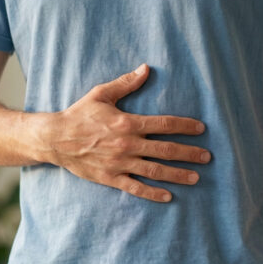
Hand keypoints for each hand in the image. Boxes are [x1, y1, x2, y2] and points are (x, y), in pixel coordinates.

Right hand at [40, 63, 211, 202]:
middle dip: (189, 154)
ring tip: (196, 178)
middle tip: (207, 157)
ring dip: (178, 175)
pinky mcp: (111, 178)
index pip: (164, 124)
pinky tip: (168, 195)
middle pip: (166, 150)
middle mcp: (127, 144)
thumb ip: (126, 83)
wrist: (55, 139)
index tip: (201, 129)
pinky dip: (153, 193)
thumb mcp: (101, 94)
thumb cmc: (78, 114)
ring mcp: (120, 163)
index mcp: (127, 123)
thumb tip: (146, 68)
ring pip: (155, 171)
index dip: (186, 126)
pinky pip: (136, 188)